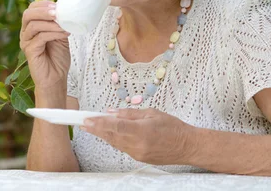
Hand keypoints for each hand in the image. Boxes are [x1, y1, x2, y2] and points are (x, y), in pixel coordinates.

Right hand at [19, 0, 70, 89]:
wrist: (56, 77)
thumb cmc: (58, 57)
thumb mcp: (60, 35)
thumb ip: (59, 23)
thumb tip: (66, 9)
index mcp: (31, 26)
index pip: (31, 9)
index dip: (43, 4)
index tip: (57, 4)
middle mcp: (25, 33)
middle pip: (28, 14)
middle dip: (43, 11)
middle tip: (58, 11)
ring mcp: (26, 42)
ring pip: (34, 25)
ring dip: (51, 23)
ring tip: (65, 24)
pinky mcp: (29, 51)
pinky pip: (40, 37)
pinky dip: (53, 33)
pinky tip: (64, 33)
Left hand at [80, 108, 195, 165]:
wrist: (187, 146)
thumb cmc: (172, 127)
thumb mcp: (151, 113)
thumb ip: (130, 114)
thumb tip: (111, 112)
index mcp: (141, 131)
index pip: (114, 127)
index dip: (98, 123)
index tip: (87, 120)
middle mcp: (137, 145)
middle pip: (111, 136)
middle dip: (96, 129)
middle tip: (82, 123)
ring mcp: (138, 154)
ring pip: (115, 143)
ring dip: (103, 135)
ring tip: (92, 127)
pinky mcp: (139, 158)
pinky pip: (122, 147)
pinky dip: (115, 140)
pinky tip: (109, 134)